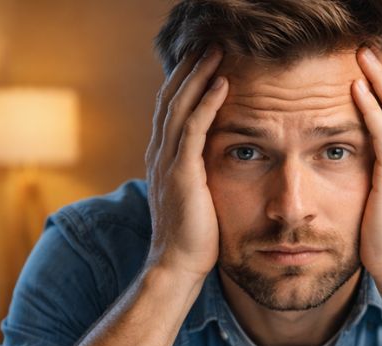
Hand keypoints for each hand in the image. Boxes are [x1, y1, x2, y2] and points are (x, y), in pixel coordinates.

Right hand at [144, 47, 228, 279]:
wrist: (177, 267)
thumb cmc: (193, 238)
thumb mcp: (196, 197)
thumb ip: (199, 173)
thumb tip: (217, 162)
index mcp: (163, 158)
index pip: (171, 109)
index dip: (184, 81)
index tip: (202, 60)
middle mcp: (160, 154)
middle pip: (171, 98)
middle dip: (189, 68)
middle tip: (208, 42)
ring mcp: (168, 163)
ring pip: (180, 107)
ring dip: (198, 76)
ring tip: (216, 51)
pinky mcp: (182, 174)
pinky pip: (193, 129)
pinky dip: (206, 103)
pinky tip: (221, 83)